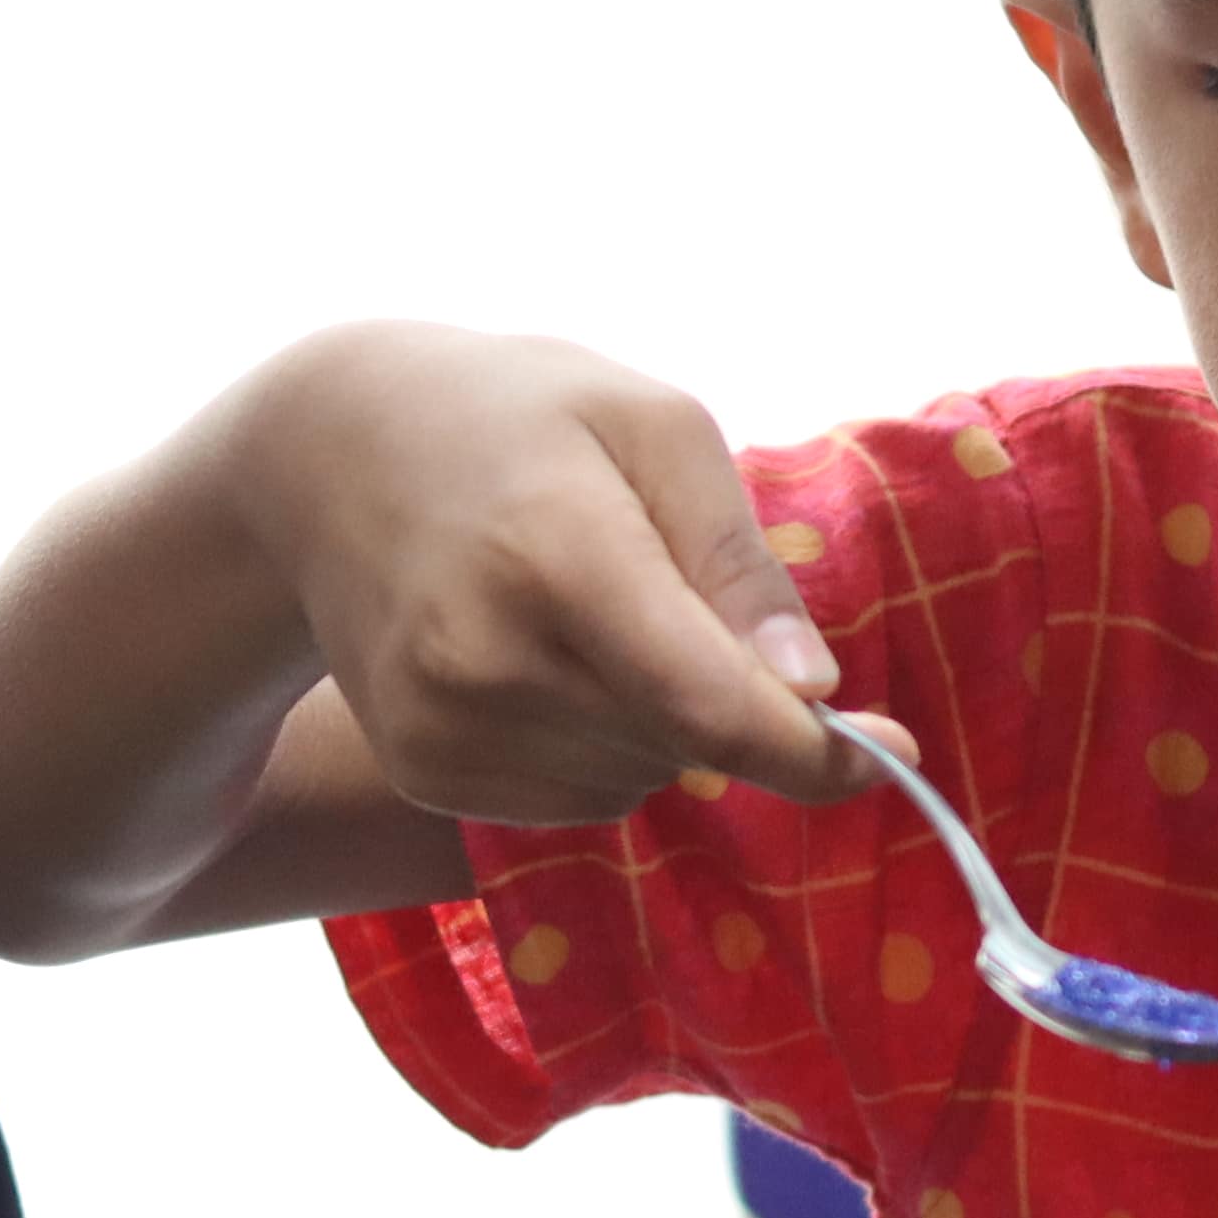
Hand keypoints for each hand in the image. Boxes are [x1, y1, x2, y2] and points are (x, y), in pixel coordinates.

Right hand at [231, 325, 892, 824]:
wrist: (327, 455)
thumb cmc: (522, 419)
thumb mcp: (653, 429)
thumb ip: (737, 563)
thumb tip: (813, 690)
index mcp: (557, 554)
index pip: (706, 703)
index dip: (810, 751)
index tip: (890, 756)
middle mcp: (486, 659)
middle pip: (684, 743)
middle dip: (721, 693)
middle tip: (664, 587)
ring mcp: (443, 726)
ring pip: (636, 781)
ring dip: (656, 722)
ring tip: (585, 609)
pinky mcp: (424, 769)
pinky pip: (575, 798)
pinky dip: (596, 745)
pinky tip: (541, 656)